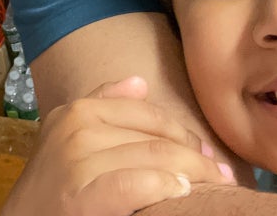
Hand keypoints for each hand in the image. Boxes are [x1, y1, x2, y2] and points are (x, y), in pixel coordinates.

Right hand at [1, 77, 235, 215]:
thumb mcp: (66, 135)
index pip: (148, 114)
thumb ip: (101, 105)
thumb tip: (140, 83)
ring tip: (216, 189)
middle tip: (224, 177)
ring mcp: (79, 160)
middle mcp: (77, 128)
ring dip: (195, 175)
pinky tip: (182, 193)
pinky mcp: (82, 193)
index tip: (208, 153)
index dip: (184, 133)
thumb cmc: (52, 185)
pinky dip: (166, 187)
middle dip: (197, 158)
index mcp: (78, 110)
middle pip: (156, 138)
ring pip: (155, 159)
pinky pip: (138, 183)